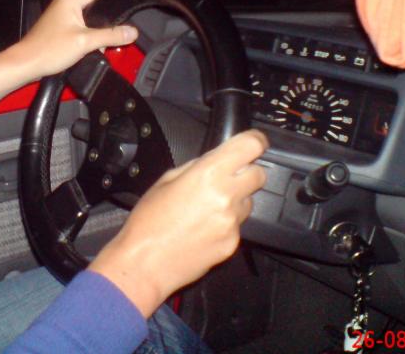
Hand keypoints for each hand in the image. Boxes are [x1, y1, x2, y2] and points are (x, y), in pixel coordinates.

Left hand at [14, 0, 137, 77]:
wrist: (28, 63)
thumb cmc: (49, 49)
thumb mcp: (86, 42)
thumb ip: (111, 35)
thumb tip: (132, 32)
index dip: (116, 7)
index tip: (125, 20)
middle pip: (99, 7)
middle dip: (106, 24)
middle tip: (109, 39)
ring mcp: (64, 11)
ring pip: (92, 18)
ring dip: (97, 32)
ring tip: (96, 45)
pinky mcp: (62, 24)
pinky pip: (83, 26)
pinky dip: (88, 36)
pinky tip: (88, 48)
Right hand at [88, 129, 267, 317]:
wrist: (145, 263)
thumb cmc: (148, 222)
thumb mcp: (165, 180)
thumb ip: (196, 166)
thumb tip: (215, 159)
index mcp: (208, 174)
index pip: (250, 146)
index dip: (255, 141)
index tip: (254, 142)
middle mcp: (226, 196)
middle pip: (259, 174)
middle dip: (247, 172)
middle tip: (226, 177)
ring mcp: (232, 222)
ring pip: (248, 201)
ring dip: (234, 199)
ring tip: (204, 209)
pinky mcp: (233, 243)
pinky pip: (237, 225)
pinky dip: (225, 222)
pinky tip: (202, 227)